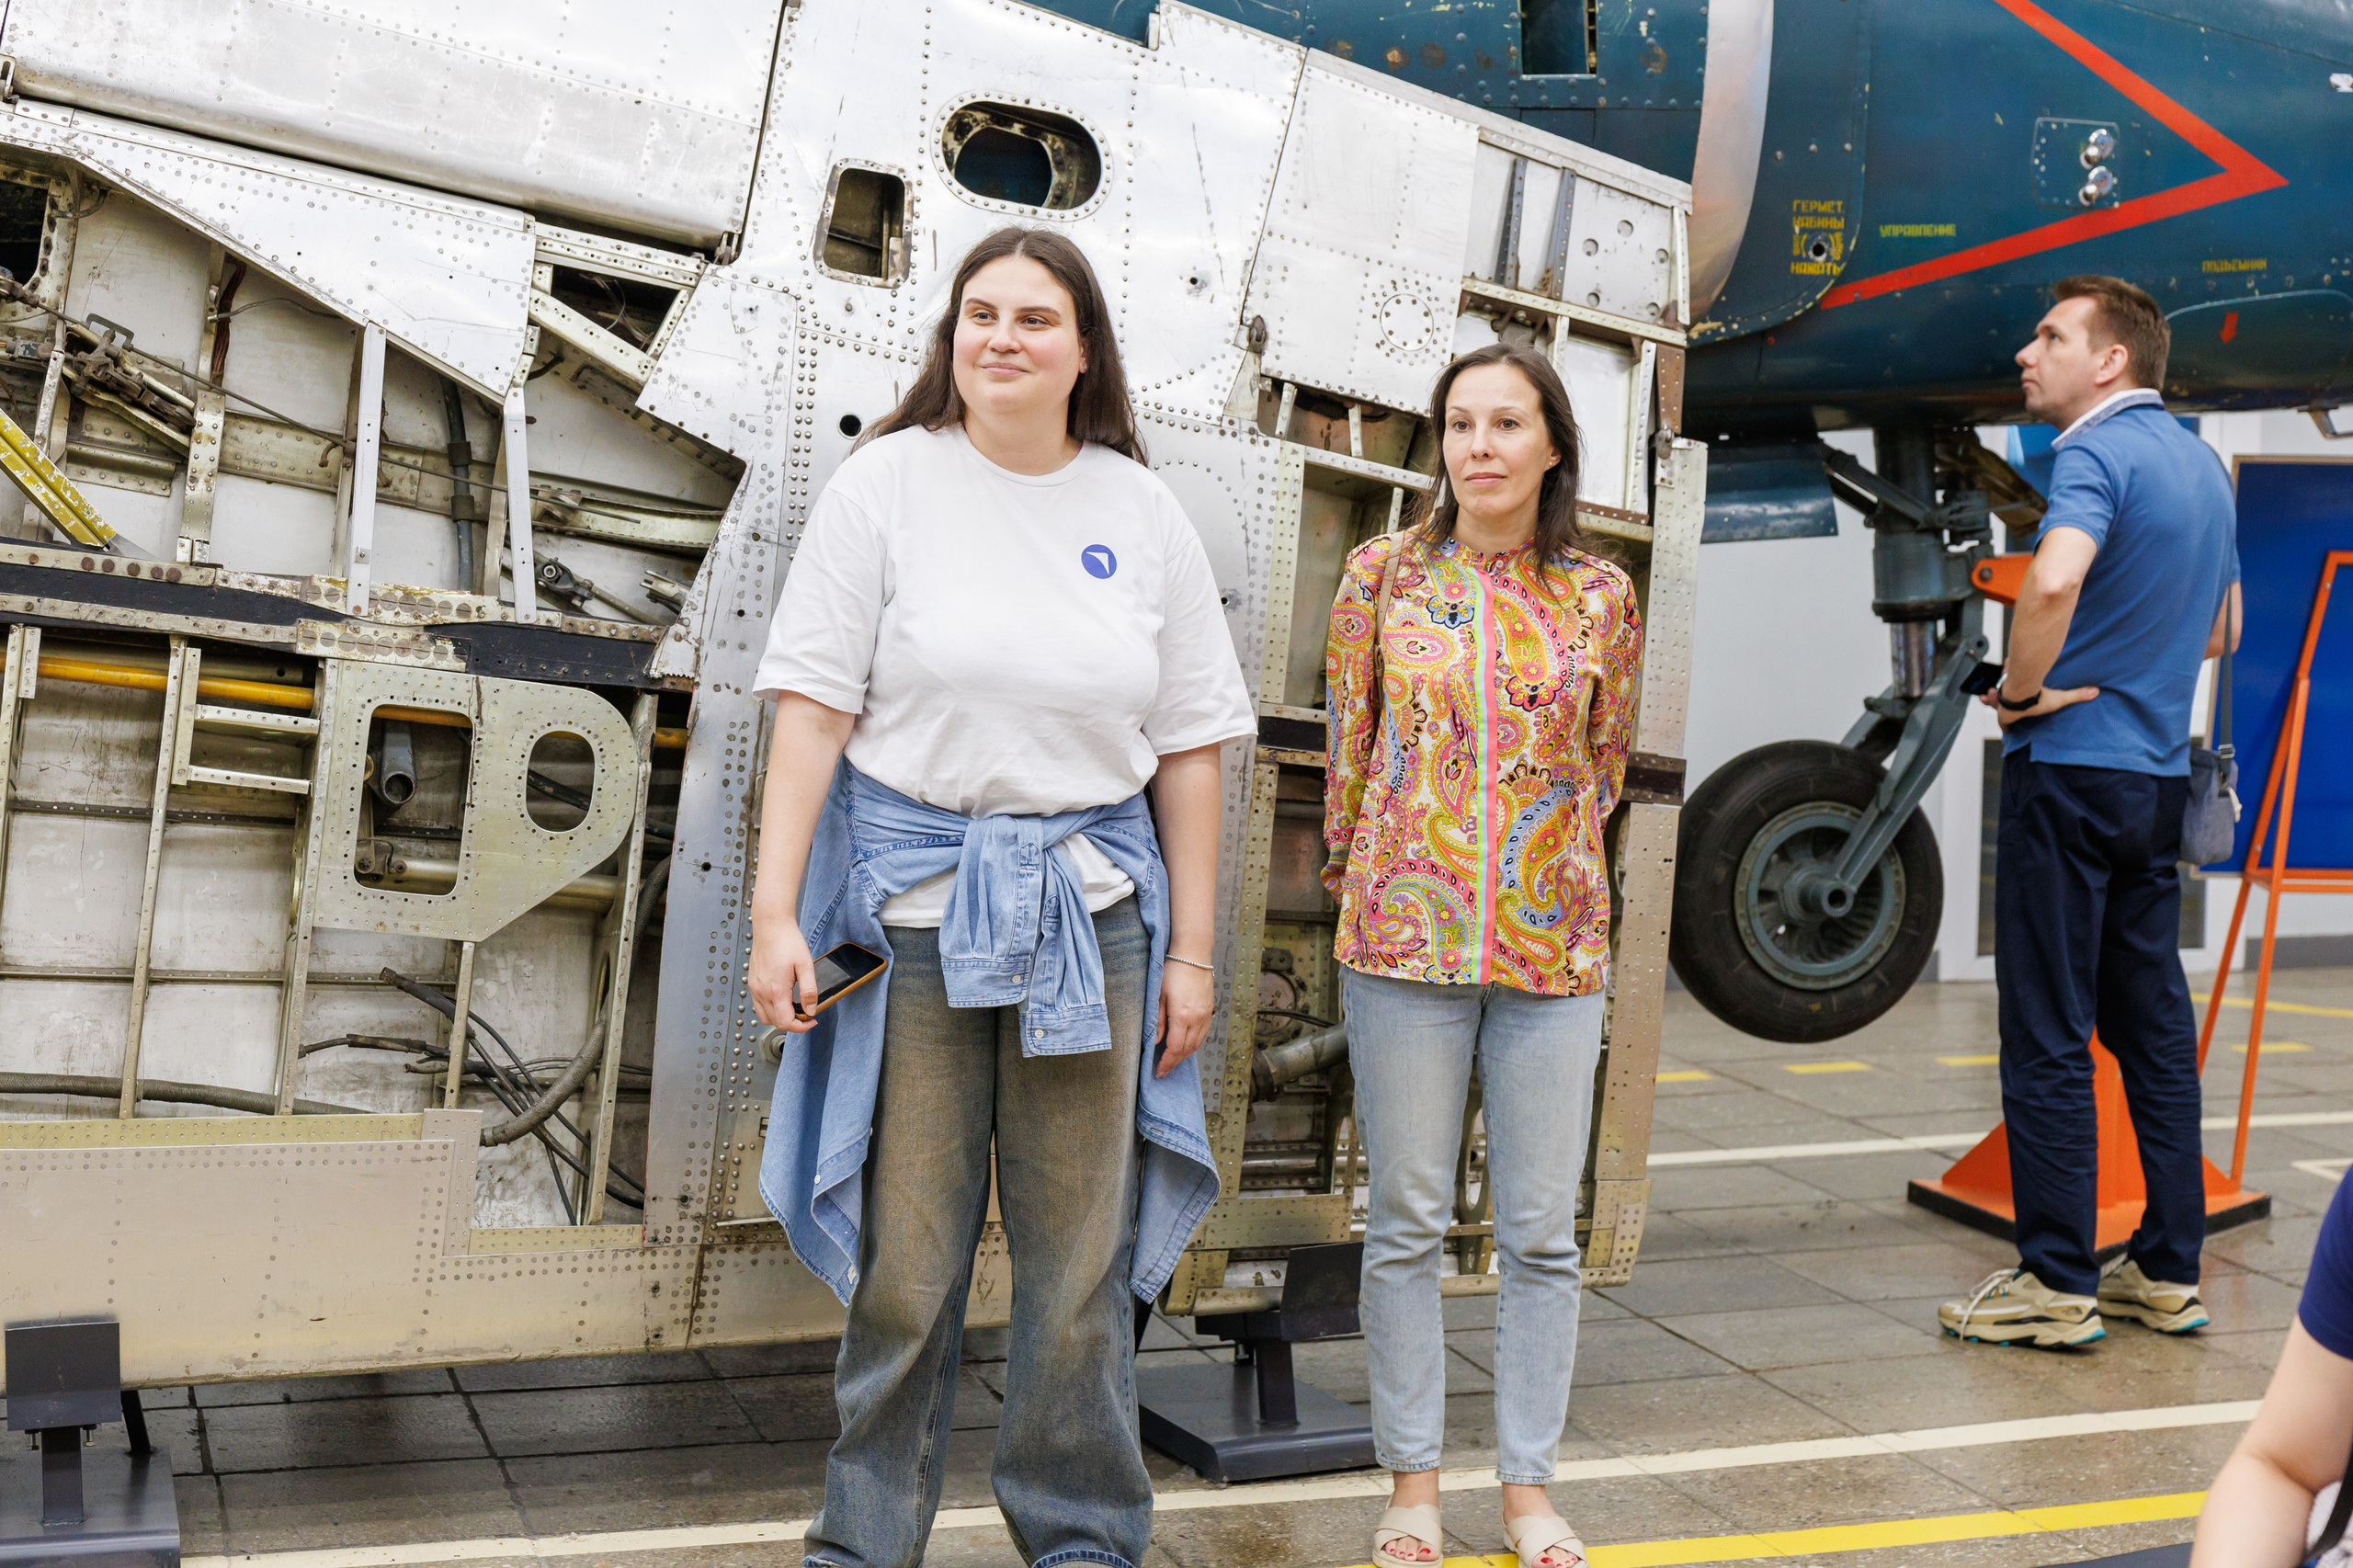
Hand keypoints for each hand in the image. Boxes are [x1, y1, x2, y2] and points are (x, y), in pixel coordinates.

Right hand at [749, 911, 820, 1032]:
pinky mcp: (752, 983)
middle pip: (775, 1023)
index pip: (785, 1022)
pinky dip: (771, 1009)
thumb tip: (811, 1009)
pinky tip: (782, 1000)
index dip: (801, 1027)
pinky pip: (759, 1006)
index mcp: (775, 990)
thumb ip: (809, 990)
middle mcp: (762, 992)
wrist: (771, 926)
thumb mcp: (806, 965)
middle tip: (806, 1014)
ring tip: (794, 1008)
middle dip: (792, 1023)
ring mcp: (755, 988)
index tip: (811, 1020)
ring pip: (765, 1017)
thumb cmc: (787, 941)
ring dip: (780, 1018)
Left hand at [1155, 958, 1214, 1076]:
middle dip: (1174, 1062)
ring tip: (1173, 1060)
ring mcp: (1206, 1015)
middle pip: (1187, 1050)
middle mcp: (1197, 1019)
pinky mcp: (1210, 1010)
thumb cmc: (1172, 971)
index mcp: (1182, 1016)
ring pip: (1197, 1044)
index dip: (1166, 1062)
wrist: (1193, 955)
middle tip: (1164, 1070)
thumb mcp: (1158, 996)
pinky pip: (1203, 1034)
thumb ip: (1158, 1021)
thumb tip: (1155, 1041)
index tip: (1159, 1071)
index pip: (1175, 1049)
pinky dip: (1194, 1044)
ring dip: (1185, 1055)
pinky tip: (1186, 1045)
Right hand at [1979, 680, 2099, 729]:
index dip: (2006, 727)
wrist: (2020, 686)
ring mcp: (2001, 693)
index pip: (2005, 725)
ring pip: (1995, 694)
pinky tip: (2006, 667)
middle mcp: (2005, 705)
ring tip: (1992, 690)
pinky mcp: (2001, 679)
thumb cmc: (2034, 698)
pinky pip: (2001, 677)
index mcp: (2013, 715)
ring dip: (1994, 693)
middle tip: (1993, 702)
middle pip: (1996, 707)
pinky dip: (2003, 673)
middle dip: (1994, 704)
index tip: (2008, 728)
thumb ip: (2076, 696)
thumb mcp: (2058, 700)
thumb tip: (2094, 693)